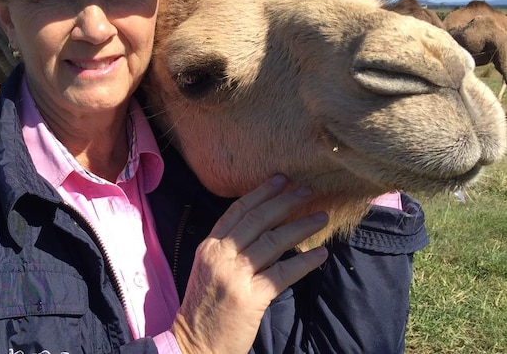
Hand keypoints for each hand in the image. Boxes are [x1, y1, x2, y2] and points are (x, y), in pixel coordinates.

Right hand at [171, 174, 329, 353]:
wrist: (195, 343)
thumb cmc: (205, 308)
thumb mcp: (208, 270)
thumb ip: (228, 249)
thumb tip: (263, 231)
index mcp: (208, 246)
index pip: (236, 211)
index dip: (260, 193)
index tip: (280, 180)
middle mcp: (219, 255)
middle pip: (257, 220)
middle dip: (284, 202)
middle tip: (306, 190)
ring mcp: (234, 275)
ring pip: (273, 242)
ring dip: (300, 226)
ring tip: (321, 217)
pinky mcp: (251, 297)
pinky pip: (283, 273)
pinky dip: (304, 262)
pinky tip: (320, 254)